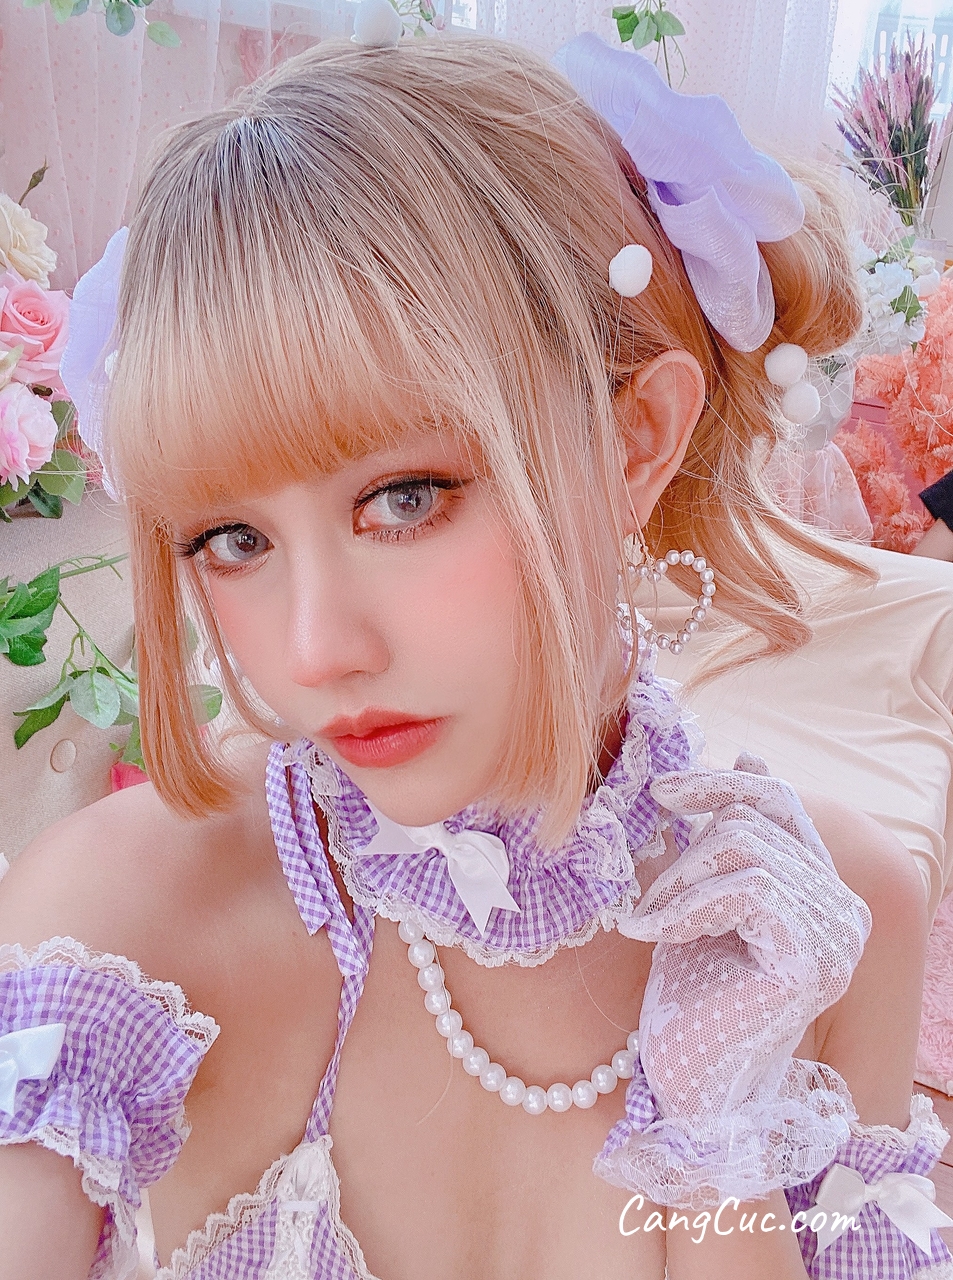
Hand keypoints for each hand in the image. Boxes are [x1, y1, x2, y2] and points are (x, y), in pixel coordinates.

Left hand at [627, 759, 870, 1122]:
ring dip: (679, 881)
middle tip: (646, 901)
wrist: (683, 1073)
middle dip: (686, 851)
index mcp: (818, 886)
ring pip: (747, 846)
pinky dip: (688, 905)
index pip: (780, 802)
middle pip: (756, 819)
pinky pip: (749, 888)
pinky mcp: (813, 960)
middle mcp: (841, 907)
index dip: (722, 782)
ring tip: (649, 922)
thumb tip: (745, 754)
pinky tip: (656, 934)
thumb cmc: (688, 987)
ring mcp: (835, 935)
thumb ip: (717, 835)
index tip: (663, 790)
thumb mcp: (698, 891)